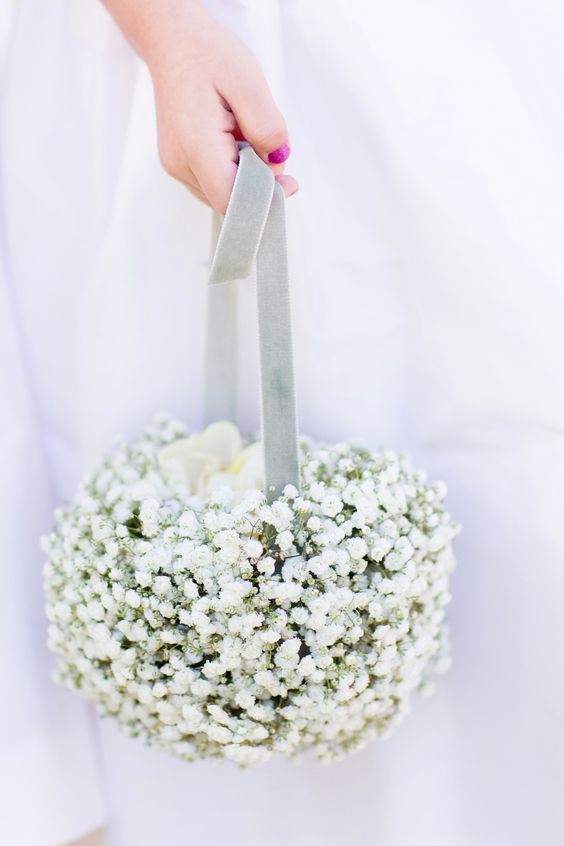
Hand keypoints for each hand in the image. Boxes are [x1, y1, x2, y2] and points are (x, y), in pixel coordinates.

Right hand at [103, 0, 297, 212]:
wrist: (171, 41)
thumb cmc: (206, 55)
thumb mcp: (248, 81)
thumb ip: (267, 126)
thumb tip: (279, 162)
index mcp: (196, 146)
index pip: (232, 201)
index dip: (263, 200)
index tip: (288, 183)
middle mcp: (180, 164)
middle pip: (230, 200)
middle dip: (258, 182)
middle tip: (268, 144)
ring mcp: (176, 166)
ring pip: (223, 192)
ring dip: (245, 174)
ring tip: (243, 132)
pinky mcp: (178, 163)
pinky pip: (214, 181)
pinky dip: (232, 168)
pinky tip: (232, 138)